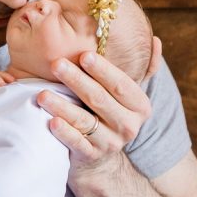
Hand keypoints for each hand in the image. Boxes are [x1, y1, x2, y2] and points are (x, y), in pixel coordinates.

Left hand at [37, 37, 162, 178]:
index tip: (84, 55)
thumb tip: (155, 40)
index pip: (120, 85)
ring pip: (84, 121)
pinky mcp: (91, 156)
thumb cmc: (110, 114)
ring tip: (41, 94)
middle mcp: (128, 126)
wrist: (102, 157)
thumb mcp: (128, 95)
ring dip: (62, 106)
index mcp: (139, 106)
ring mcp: (110, 143)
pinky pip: (77, 143)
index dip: (103, 70)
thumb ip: (143, 69)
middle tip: (56, 64)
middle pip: (99, 99)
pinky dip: (65, 133)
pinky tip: (52, 122)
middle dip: (76, 80)